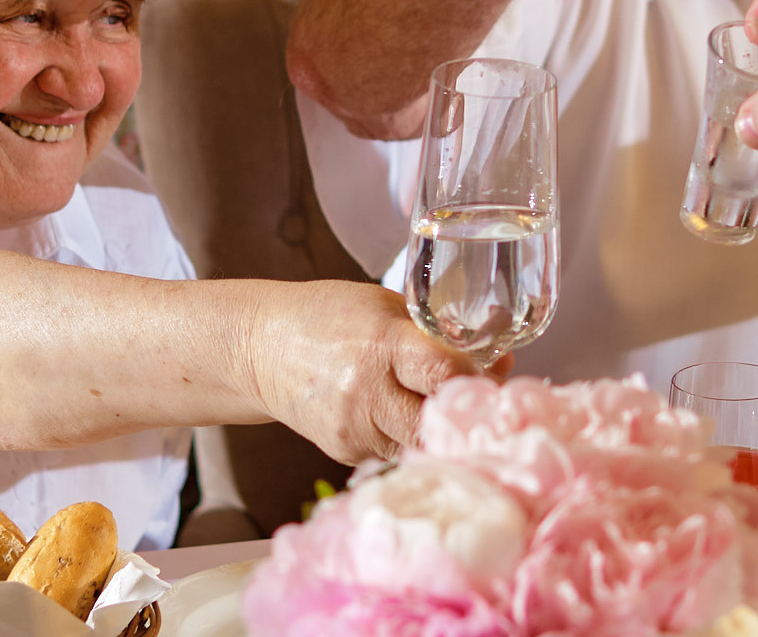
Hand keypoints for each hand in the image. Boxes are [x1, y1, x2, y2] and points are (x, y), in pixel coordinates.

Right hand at [242, 281, 477, 462]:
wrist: (259, 347)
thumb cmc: (325, 317)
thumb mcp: (383, 306)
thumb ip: (435, 335)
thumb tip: (498, 363)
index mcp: (380, 344)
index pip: (446, 373)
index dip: (477, 377)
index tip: (491, 373)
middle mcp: (366, 392)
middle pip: (438, 422)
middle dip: (463, 413)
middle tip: (477, 401)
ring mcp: (354, 429)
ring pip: (421, 445)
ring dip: (438, 430)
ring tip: (441, 406)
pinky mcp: (345, 452)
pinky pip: (394, 451)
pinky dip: (408, 436)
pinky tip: (402, 414)